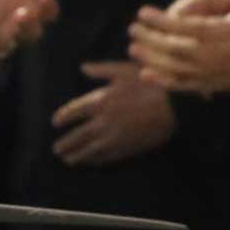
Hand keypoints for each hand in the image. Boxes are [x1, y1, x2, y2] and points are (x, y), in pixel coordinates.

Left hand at [51, 60, 176, 167]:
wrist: (174, 107)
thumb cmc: (151, 83)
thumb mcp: (125, 70)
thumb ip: (102, 70)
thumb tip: (83, 67)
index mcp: (100, 100)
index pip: (74, 111)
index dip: (63, 117)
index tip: (56, 123)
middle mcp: (103, 122)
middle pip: (78, 135)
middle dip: (66, 143)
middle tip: (57, 149)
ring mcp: (114, 138)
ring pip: (90, 150)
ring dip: (77, 156)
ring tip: (68, 160)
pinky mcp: (127, 148)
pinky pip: (105, 157)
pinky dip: (95, 160)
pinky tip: (90, 162)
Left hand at [127, 0, 229, 94]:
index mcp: (220, 34)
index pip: (183, 27)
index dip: (160, 20)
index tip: (142, 12)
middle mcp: (211, 56)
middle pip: (173, 49)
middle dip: (150, 39)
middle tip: (132, 29)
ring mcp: (210, 73)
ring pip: (174, 69)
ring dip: (151, 59)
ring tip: (133, 49)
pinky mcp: (211, 85)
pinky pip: (183, 86)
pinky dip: (163, 82)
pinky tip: (147, 75)